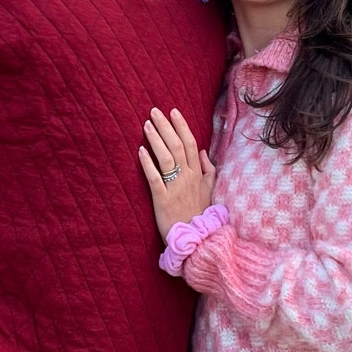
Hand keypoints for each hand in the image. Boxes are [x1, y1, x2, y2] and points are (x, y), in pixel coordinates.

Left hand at [140, 107, 215, 238]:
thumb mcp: (210, 191)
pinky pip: (155, 178)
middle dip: (166, 127)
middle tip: (154, 111)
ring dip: (156, 139)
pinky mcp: (163, 200)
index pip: (191, 144)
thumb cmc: (201, 214)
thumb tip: (204, 151)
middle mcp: (188, 178)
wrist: (197, 239)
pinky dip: (148, 164)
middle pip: (177, 146)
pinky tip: (140, 151)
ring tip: (146, 125)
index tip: (173, 111)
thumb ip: (209, 170)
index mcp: (198, 174)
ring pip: (166, 158)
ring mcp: (175, 188)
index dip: (182, 126)